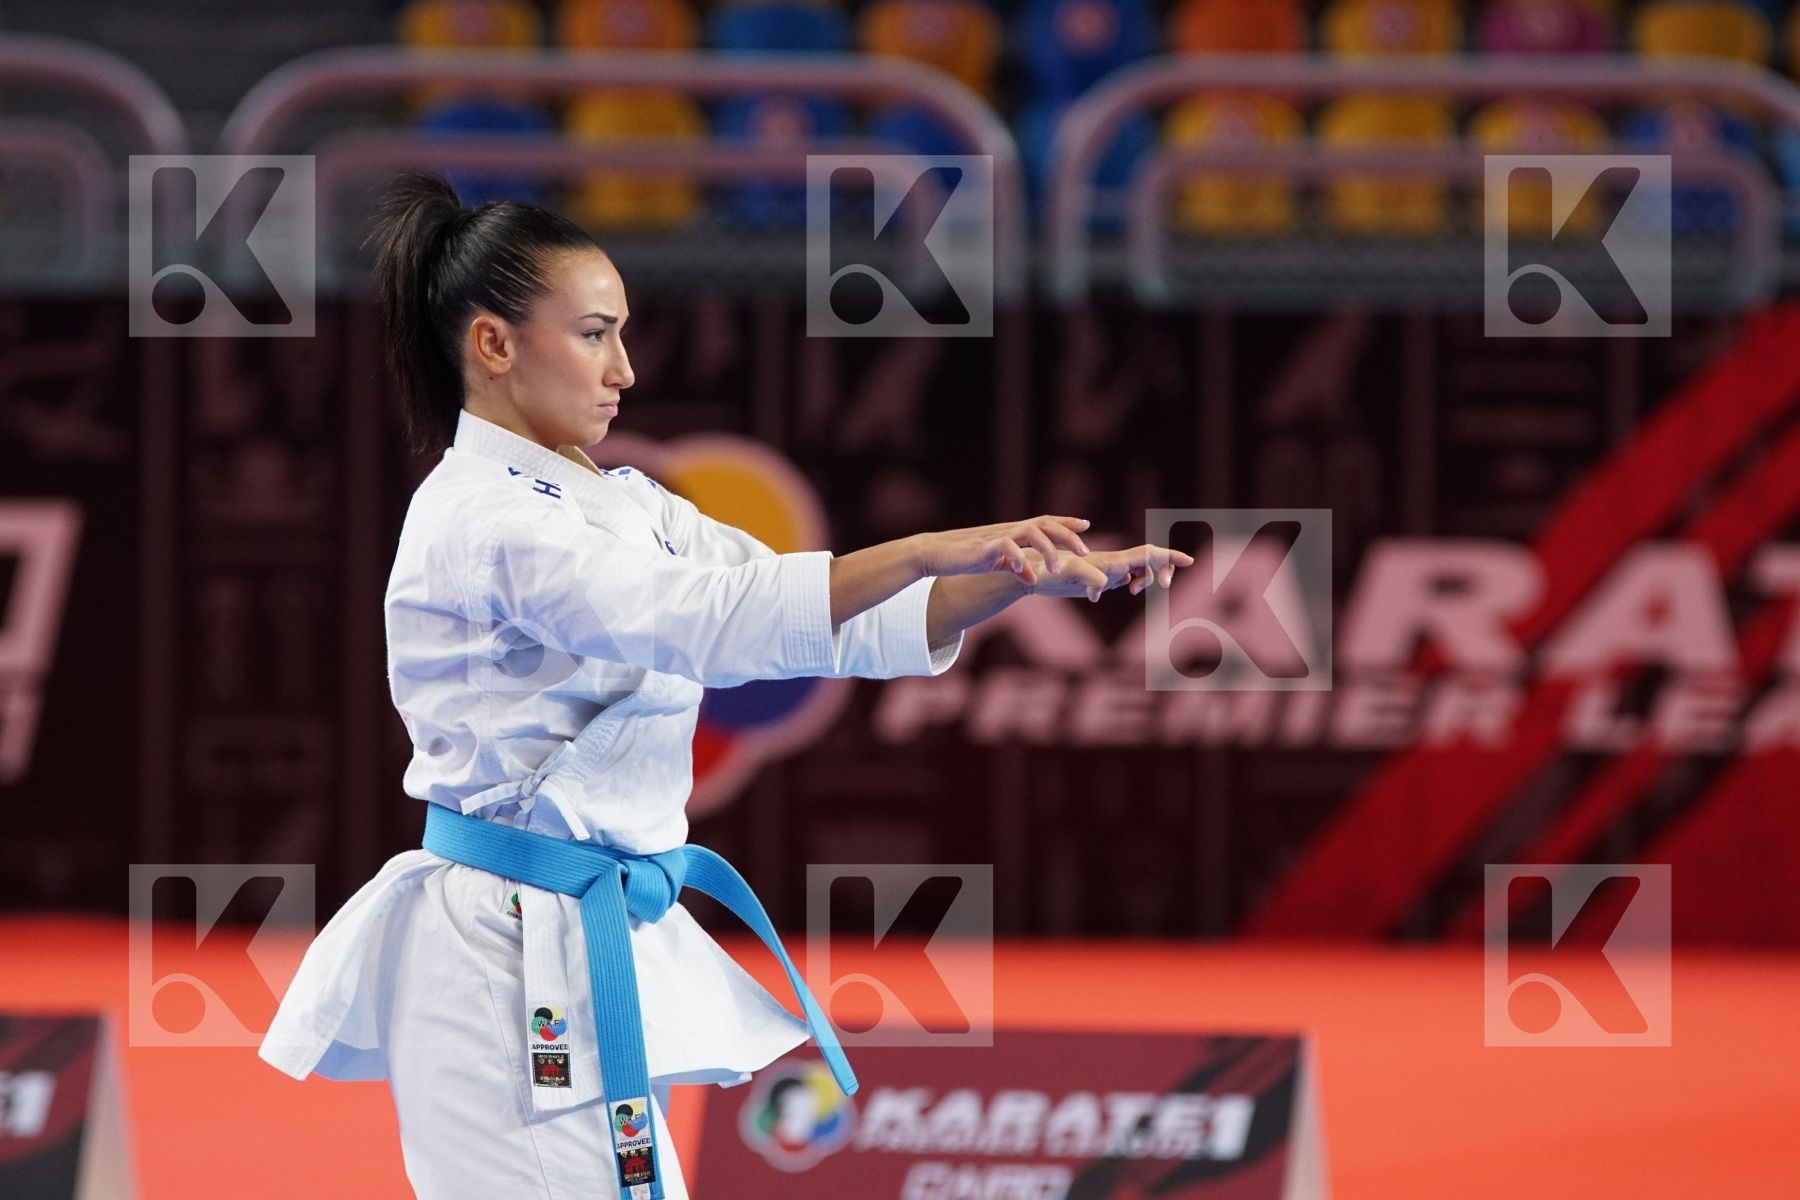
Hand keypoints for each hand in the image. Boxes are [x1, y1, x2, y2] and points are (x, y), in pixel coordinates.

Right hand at [910, 515, 1092, 584]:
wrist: (933, 553)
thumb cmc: (963, 557)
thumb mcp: (994, 561)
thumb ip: (1013, 564)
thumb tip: (1030, 575)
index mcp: (1012, 532)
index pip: (1044, 521)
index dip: (1066, 522)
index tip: (1086, 525)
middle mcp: (1008, 530)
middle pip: (1045, 523)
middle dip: (1067, 535)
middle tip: (1085, 551)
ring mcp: (997, 537)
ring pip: (1031, 532)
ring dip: (1048, 550)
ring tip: (1057, 569)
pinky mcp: (984, 548)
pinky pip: (1007, 549)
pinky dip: (1020, 561)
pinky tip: (1026, 575)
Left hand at [1021, 542, 1195, 602]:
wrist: (1029, 571)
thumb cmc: (1046, 573)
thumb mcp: (1067, 577)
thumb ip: (1086, 579)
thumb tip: (1100, 589)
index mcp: (1110, 562)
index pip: (1147, 554)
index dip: (1169, 557)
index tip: (1189, 560)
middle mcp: (1112, 562)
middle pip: (1150, 560)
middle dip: (1161, 571)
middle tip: (1161, 587)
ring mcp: (1107, 569)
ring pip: (1139, 569)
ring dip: (1146, 579)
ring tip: (1131, 591)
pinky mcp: (1099, 576)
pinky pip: (1125, 577)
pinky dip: (1131, 583)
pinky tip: (1113, 592)